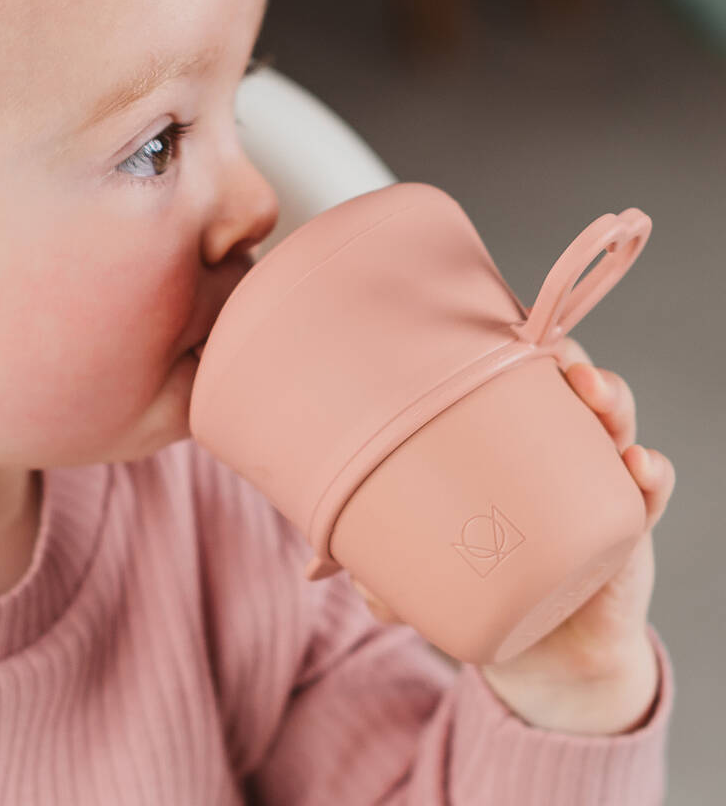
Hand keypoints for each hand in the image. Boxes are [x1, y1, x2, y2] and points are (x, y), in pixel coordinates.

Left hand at [354, 336, 676, 731]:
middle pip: (562, 385)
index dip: (505, 342)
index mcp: (492, 441)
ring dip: (612, 403)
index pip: (502, 377)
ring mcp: (590, 482)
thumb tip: (319, 566)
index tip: (498, 322)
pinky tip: (641, 469)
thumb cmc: (471, 579)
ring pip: (611, 424)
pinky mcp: (625, 525)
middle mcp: (545, 450)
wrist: (535, 648)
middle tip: (557, 360)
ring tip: (599, 399)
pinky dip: (651, 477)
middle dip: (565, 360)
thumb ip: (375, 563)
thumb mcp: (416, 567)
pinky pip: (646, 494)